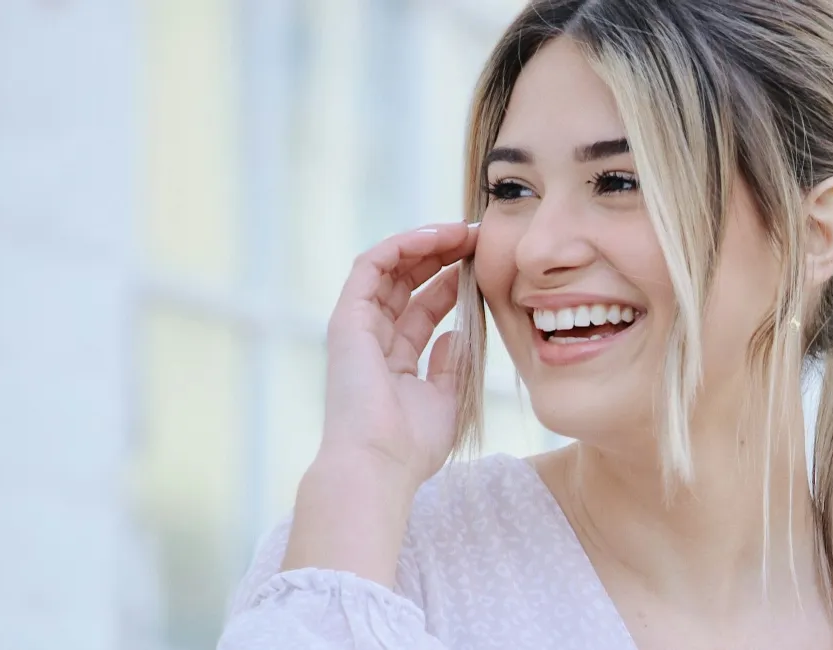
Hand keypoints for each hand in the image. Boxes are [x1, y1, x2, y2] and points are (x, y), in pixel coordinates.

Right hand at [281, 223, 476, 583]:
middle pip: (407, 283)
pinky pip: (371, 266)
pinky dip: (402, 246)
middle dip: (442, 256)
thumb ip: (450, 365)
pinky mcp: (347, 319)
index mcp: (394, 361)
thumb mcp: (445, 399)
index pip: (423, 308)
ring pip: (390, 268)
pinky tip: (436, 235)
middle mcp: (372, 339)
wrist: (380, 464)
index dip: (452, 282)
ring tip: (463, 230)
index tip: (485, 264)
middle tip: (479, 237)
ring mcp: (357, 328)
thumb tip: (456, 333)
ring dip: (426, 244)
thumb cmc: (412, 445)